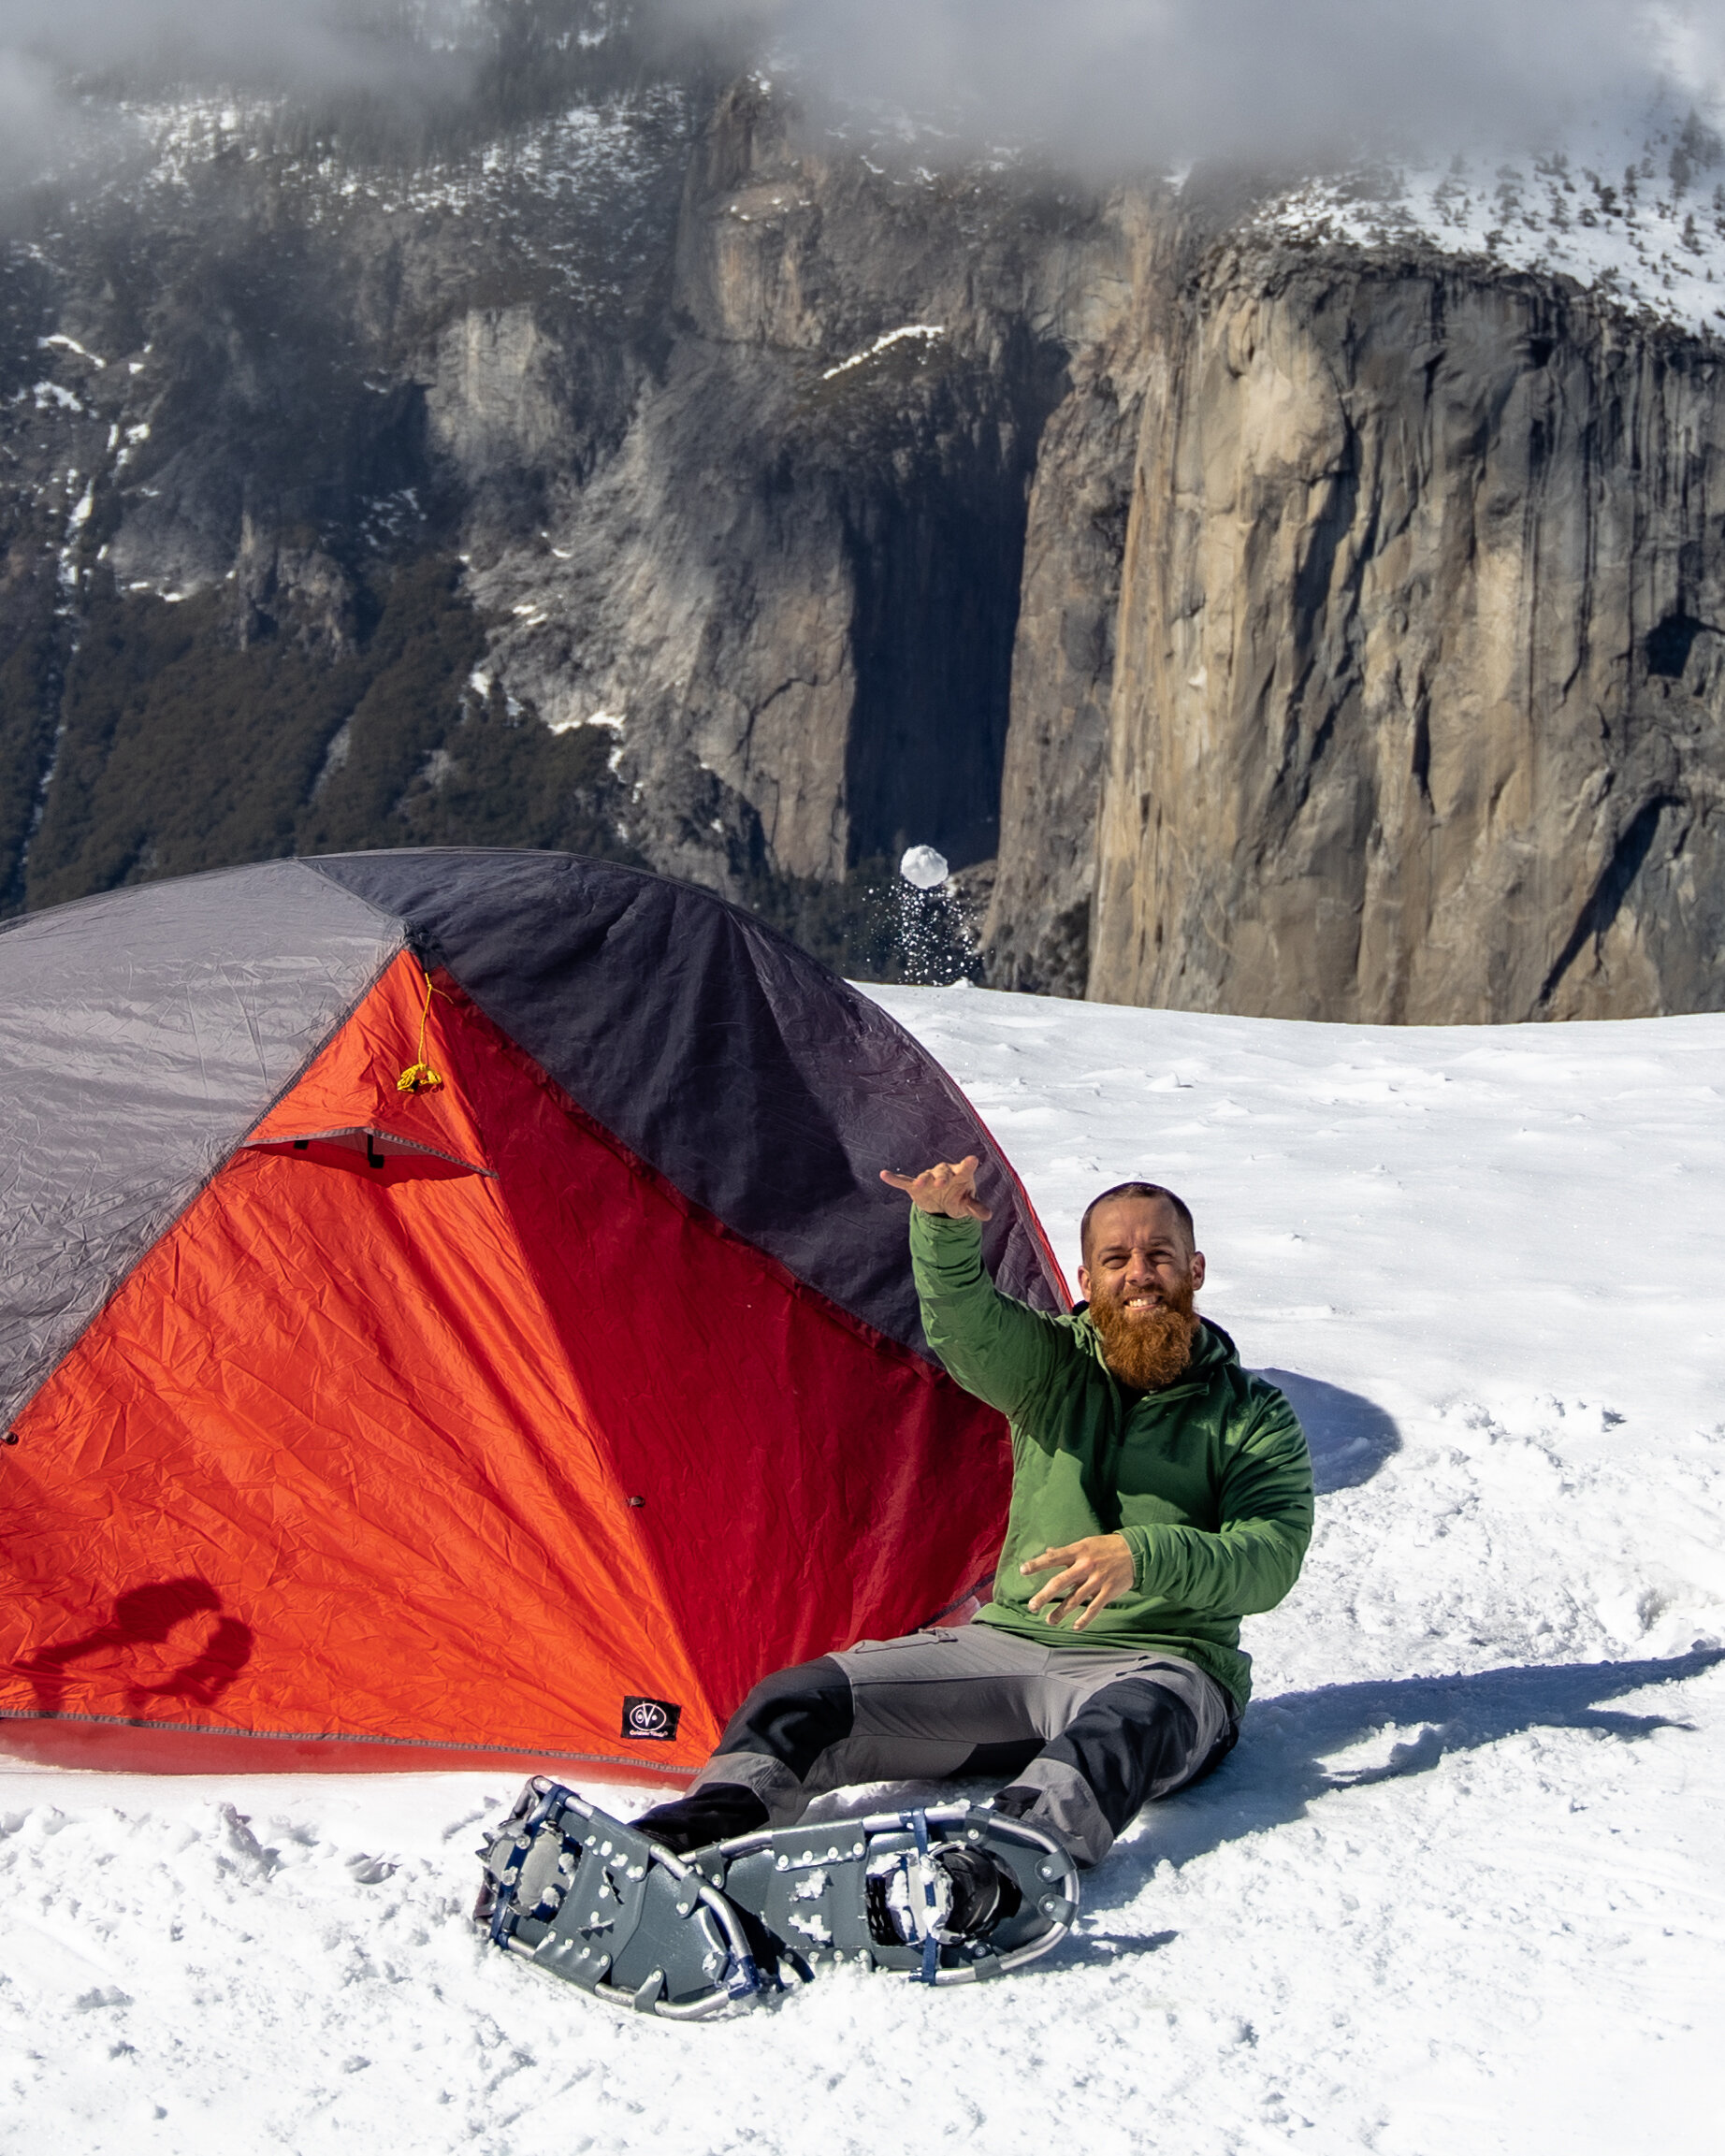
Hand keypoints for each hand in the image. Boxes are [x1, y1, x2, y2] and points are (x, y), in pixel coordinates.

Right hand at [879, 1154, 992, 1220]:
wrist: (943, 1204)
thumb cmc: (959, 1198)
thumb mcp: (967, 1205)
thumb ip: (976, 1208)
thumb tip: (988, 1215)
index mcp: (960, 1174)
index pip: (965, 1167)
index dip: (968, 1164)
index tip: (972, 1160)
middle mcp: (944, 1173)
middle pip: (943, 1171)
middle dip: (942, 1177)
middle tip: (941, 1184)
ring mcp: (929, 1179)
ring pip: (925, 1176)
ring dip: (922, 1179)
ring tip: (919, 1184)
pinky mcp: (915, 1187)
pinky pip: (904, 1181)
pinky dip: (894, 1179)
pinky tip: (884, 1175)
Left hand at [1020, 1534, 1134, 1630]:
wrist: (1135, 1553)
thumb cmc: (1106, 1547)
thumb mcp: (1086, 1544)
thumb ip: (1067, 1551)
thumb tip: (1048, 1551)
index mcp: (1078, 1551)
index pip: (1053, 1558)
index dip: (1037, 1564)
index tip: (1023, 1571)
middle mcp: (1086, 1566)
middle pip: (1060, 1582)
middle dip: (1045, 1596)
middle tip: (1032, 1606)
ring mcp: (1097, 1580)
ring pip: (1075, 1599)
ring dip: (1060, 1612)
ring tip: (1049, 1621)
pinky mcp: (1108, 1592)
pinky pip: (1094, 1609)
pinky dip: (1084, 1619)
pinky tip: (1074, 1627)